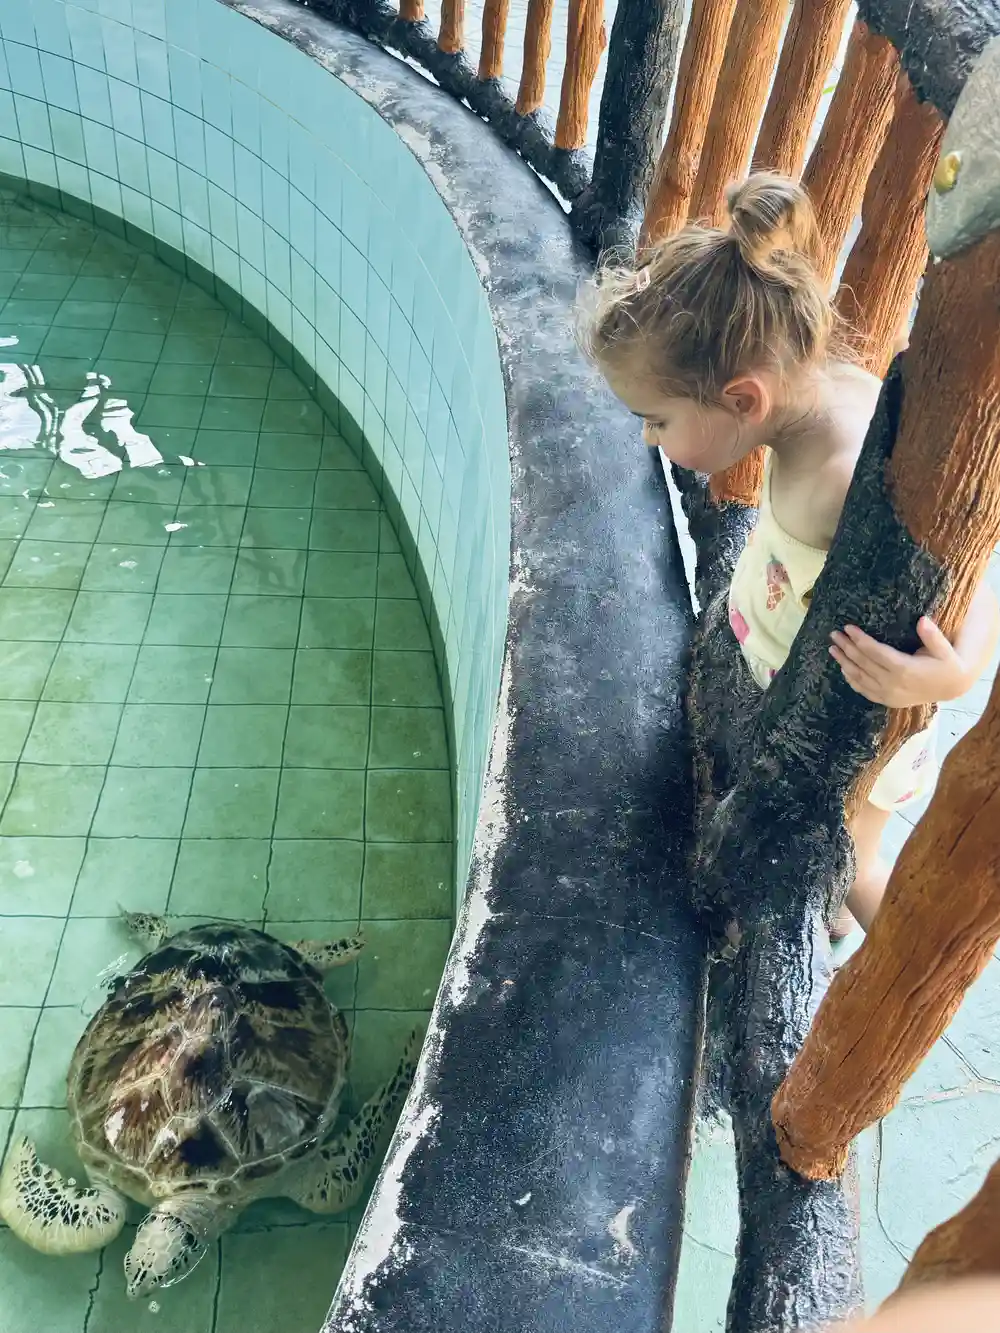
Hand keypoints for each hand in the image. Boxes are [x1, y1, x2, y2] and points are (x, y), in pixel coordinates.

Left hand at [829, 617, 967, 706]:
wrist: (951, 687)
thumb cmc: (946, 663)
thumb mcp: (944, 649)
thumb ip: (932, 636)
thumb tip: (922, 620)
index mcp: (905, 669)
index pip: (875, 652)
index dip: (860, 640)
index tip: (848, 628)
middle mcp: (893, 684)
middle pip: (863, 663)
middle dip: (847, 647)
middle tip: (834, 634)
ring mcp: (888, 695)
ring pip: (860, 678)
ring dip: (844, 663)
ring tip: (833, 649)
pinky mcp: (887, 701)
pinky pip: (864, 690)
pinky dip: (851, 680)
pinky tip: (843, 668)